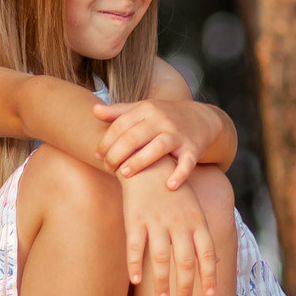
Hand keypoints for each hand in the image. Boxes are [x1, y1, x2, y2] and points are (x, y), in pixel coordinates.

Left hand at [91, 98, 221, 189]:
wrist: (202, 118)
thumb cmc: (163, 117)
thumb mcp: (143, 109)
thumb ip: (118, 112)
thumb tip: (94, 110)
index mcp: (146, 110)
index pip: (121, 125)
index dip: (107, 141)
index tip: (98, 155)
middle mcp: (162, 120)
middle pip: (136, 136)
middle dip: (118, 153)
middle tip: (108, 167)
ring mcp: (178, 135)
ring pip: (158, 147)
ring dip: (140, 161)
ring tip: (124, 174)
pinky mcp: (193, 149)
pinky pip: (187, 162)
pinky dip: (179, 174)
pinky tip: (169, 186)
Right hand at [118, 170, 218, 295]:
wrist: (148, 161)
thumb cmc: (173, 189)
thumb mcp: (194, 208)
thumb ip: (203, 236)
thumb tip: (217, 262)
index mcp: (196, 220)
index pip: (207, 254)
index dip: (209, 276)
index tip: (210, 295)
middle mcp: (179, 223)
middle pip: (184, 262)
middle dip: (186, 287)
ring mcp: (156, 221)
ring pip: (159, 259)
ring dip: (162, 282)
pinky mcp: (135, 219)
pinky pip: (134, 247)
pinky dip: (134, 266)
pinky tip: (136, 281)